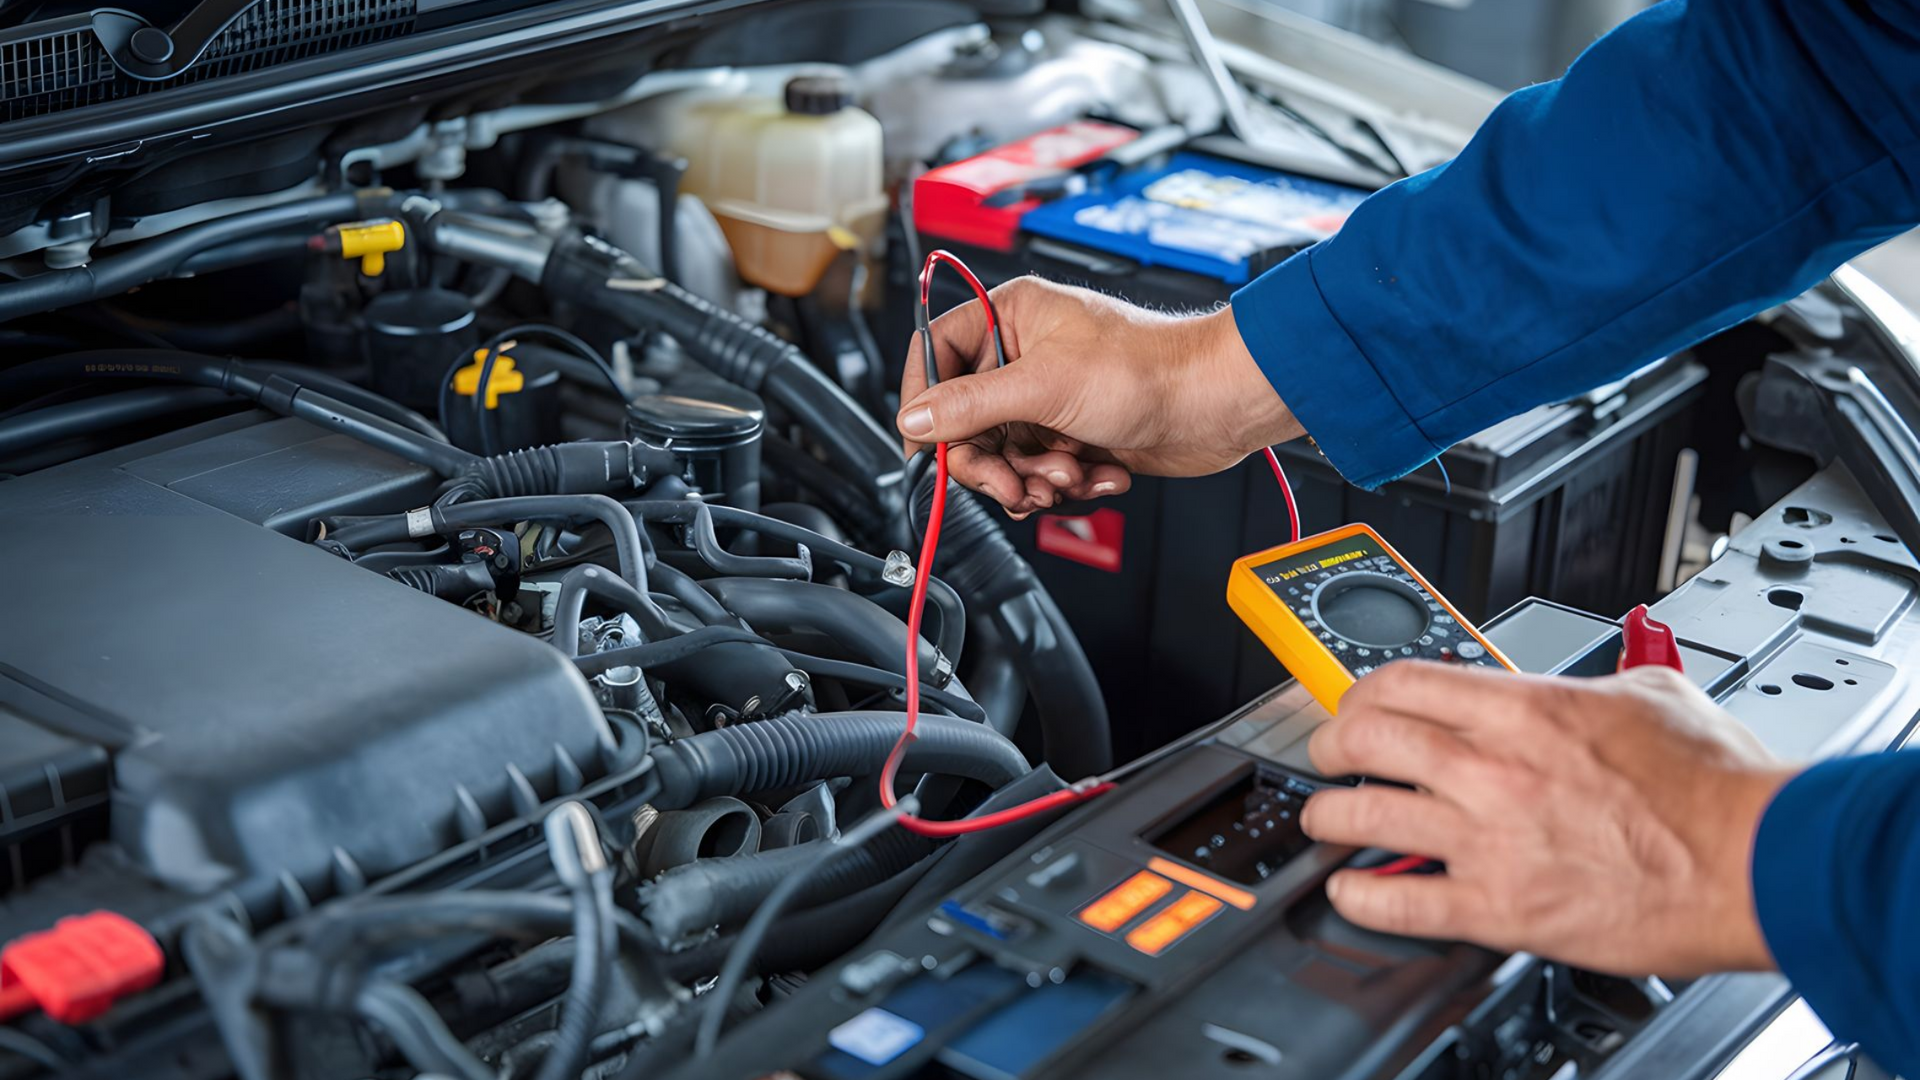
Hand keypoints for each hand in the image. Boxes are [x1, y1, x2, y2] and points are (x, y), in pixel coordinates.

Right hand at [896, 277, 1301, 518]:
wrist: (1215, 403)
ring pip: (1004, 455)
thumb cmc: (1149, 368)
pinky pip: (1040, 471)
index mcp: (1010, 317)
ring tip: (1068, 474)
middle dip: (993, 462)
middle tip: (1013, 484)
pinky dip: (1065, 482)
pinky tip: (1095, 472)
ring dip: (1034, 478)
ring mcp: (1048, 398)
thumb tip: (914, 417)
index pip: (937, 356)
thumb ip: (970, 406)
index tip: (928, 442)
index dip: (926, 402)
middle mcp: (1023, 356)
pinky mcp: (1072, 434)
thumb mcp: (1043, 386)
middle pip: (966, 421)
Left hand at [1299, 662, 1797, 976]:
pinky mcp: (1501, 907)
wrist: (1754, 859)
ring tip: (1325, 821)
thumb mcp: (1650, 695)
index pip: (1401, 682)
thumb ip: (1598, 681)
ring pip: (1364, 816)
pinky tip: (1352, 890)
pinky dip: (1362, 896)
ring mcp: (1490, 839)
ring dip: (1329, 818)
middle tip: (1326, 756)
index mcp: (1525, 710)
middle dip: (1329, 747)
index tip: (1356, 705)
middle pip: (1364, 741)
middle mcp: (1494, 769)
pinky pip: (1401, 901)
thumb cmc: (1717, 788)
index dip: (1360, 693)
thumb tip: (1581, 679)